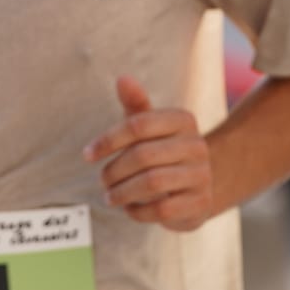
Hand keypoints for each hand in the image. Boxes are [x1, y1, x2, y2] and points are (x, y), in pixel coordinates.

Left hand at [83, 76, 214, 232]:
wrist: (196, 186)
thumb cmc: (162, 150)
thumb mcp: (149, 127)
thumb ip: (135, 104)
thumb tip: (122, 79)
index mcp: (183, 120)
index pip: (138, 125)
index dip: (107, 140)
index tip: (87, 155)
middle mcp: (197, 145)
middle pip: (142, 155)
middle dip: (114, 170)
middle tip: (101, 180)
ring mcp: (202, 175)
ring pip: (152, 183)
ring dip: (122, 192)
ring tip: (110, 196)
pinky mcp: (201, 203)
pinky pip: (162, 209)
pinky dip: (138, 211)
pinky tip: (129, 208)